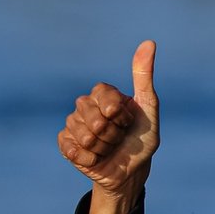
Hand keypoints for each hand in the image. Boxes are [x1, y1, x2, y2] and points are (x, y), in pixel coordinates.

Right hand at [58, 40, 159, 213]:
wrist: (130, 171)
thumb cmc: (141, 139)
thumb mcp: (149, 108)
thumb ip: (144, 76)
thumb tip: (149, 42)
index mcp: (103, 93)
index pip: (105, 97)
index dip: (120, 115)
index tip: (128, 121)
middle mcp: (85, 104)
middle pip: (94, 119)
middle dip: (113, 134)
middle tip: (118, 137)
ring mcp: (73, 123)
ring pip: (84, 135)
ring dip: (103, 148)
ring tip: (108, 148)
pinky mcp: (65, 143)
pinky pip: (73, 149)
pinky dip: (90, 158)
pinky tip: (96, 158)